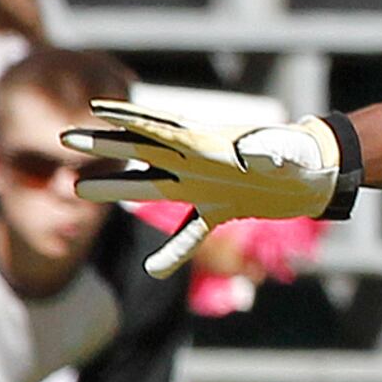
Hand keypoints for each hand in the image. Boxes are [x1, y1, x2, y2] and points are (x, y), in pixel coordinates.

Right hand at [66, 102, 350, 275]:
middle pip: (140, 151)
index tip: (95, 112)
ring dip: (115, 188)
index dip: (128, 118)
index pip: (158, 127)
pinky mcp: (219, 208)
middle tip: (64, 140)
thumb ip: (267, 151)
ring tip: (77, 189)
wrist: (316, 173)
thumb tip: (252, 154)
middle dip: (103, 147)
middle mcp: (196, 160)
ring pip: (149, 185)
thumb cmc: (302, 156)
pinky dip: (174, 250)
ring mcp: (203, 184)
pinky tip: (154, 269)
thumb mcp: (285, 151)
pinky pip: (189, 230)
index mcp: (206, 142)